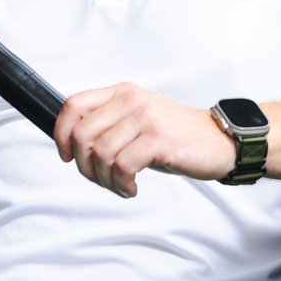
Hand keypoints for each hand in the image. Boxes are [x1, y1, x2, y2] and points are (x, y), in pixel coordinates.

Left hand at [53, 83, 235, 197]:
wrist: (220, 140)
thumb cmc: (177, 136)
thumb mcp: (139, 120)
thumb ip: (110, 124)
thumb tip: (73, 145)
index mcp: (122, 93)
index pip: (73, 105)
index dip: (61, 134)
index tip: (67, 156)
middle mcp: (131, 100)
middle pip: (81, 133)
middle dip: (84, 166)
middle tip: (100, 179)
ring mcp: (145, 118)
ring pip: (100, 153)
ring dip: (104, 180)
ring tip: (120, 186)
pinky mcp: (158, 139)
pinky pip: (122, 166)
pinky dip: (121, 184)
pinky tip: (132, 188)